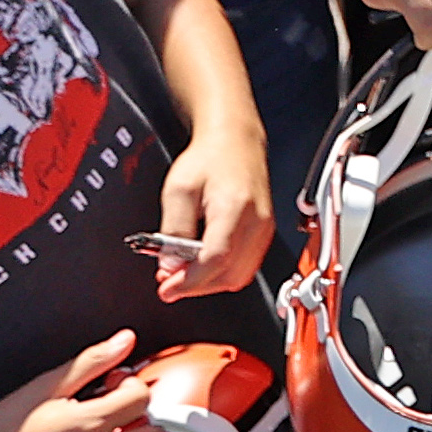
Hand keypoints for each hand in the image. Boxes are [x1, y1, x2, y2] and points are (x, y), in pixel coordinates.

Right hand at [0, 331, 157, 431]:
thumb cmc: (4, 427)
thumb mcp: (47, 384)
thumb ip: (92, 362)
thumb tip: (125, 341)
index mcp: (89, 425)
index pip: (142, 399)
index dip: (133, 382)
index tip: (114, 380)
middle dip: (141, 415)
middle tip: (116, 403)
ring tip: (100, 425)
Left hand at [147, 127, 272, 299]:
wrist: (234, 142)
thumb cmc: (210, 159)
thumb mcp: (178, 189)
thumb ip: (173, 230)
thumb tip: (172, 265)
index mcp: (235, 208)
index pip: (215, 260)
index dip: (188, 282)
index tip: (167, 289)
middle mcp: (257, 222)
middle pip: (229, 276)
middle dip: (196, 285)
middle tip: (170, 281)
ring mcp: (264, 229)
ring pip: (239, 277)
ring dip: (209, 282)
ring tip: (184, 272)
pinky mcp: (264, 233)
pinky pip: (245, 267)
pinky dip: (222, 273)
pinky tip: (203, 265)